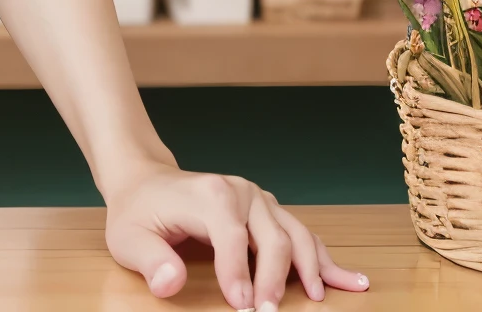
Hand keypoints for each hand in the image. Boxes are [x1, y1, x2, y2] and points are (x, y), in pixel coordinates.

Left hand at [103, 164, 369, 309]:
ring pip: (294, 235)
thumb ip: (151, 261)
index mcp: (208, 195)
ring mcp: (258, 200)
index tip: (243, 308)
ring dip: (312, 268)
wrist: (144, 182)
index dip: (239, 273)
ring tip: (320, 299)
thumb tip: (171, 284)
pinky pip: (301, 235)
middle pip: (271, 237)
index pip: (231, 236)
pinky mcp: (268, 212)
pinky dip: (325, 259)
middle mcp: (239, 191)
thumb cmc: (138, 213)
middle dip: (276, 279)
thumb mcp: (129, 238)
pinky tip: (352, 280)